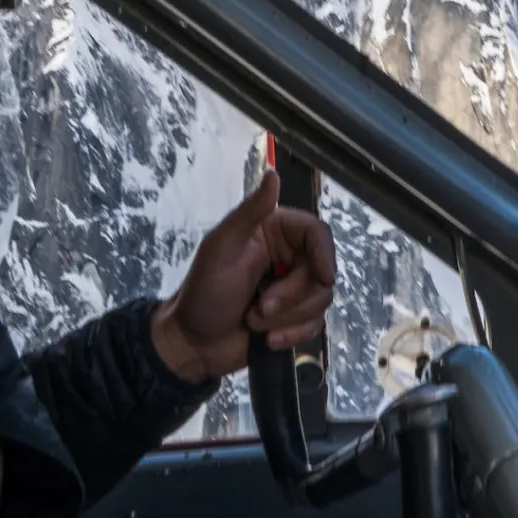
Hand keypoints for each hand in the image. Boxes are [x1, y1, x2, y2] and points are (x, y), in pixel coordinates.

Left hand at [150, 170, 336, 384]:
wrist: (192, 344)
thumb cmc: (203, 292)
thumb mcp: (221, 248)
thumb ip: (250, 211)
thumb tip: (273, 173)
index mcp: (274, 233)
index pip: (317, 234)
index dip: (325, 255)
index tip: (324, 277)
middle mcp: (288, 258)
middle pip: (322, 272)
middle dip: (293, 297)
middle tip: (261, 308)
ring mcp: (293, 291)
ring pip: (320, 301)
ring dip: (288, 318)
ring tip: (255, 322)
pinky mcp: (294, 319)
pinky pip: (313, 326)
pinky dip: (292, 335)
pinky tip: (268, 339)